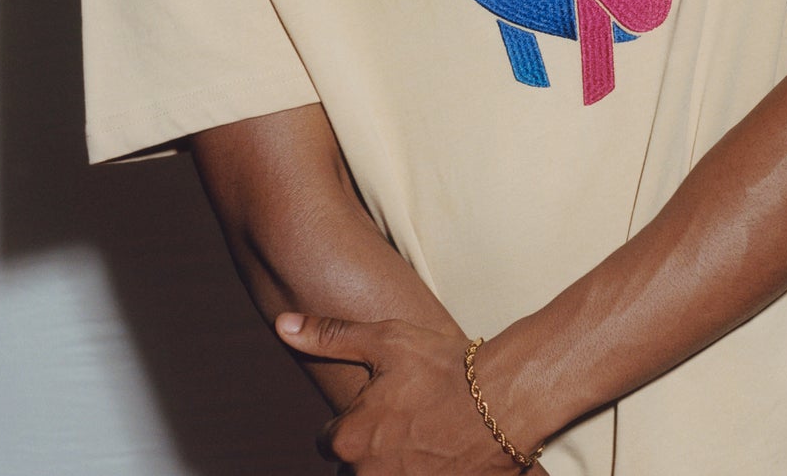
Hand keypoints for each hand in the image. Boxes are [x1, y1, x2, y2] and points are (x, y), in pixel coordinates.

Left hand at [275, 313, 544, 474]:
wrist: (505, 401)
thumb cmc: (444, 367)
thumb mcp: (385, 340)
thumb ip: (330, 336)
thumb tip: (282, 325)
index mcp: (348, 439)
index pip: (328, 441)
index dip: (354, 418)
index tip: (380, 403)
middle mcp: (366, 475)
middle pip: (354, 466)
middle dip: (373, 446)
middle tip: (406, 418)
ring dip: (395, 462)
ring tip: (424, 437)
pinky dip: (421, 469)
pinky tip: (438, 453)